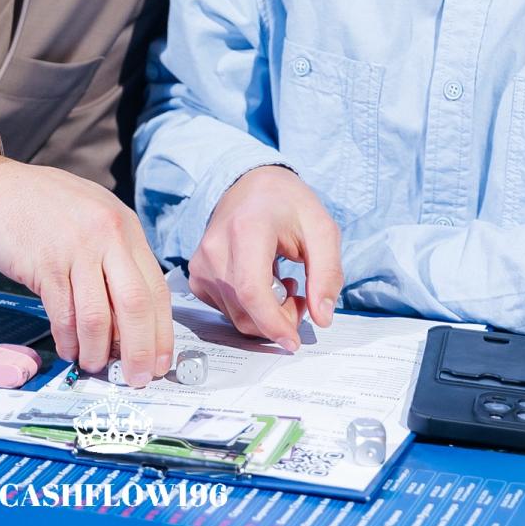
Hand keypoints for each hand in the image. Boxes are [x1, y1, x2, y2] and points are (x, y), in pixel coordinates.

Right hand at [0, 152, 173, 385]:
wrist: (1, 188)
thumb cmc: (50, 208)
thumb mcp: (97, 220)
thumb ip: (117, 262)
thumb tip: (130, 323)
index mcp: (127, 230)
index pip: (156, 290)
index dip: (161, 333)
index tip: (160, 362)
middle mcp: (108, 237)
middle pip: (135, 306)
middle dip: (138, 350)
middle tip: (135, 377)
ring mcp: (77, 250)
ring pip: (97, 316)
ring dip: (97, 351)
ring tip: (93, 364)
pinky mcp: (46, 264)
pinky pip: (63, 314)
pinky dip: (68, 339)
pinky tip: (68, 348)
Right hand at [189, 166, 342, 350]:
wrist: (252, 184)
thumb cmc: (288, 204)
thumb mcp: (322, 230)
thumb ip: (327, 273)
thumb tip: (322, 318)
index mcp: (247, 229)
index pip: (251, 290)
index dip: (273, 323)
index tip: (294, 341)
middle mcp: (215, 247)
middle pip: (244, 310)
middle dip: (279, 320)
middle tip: (302, 298)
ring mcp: (202, 262)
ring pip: (235, 315)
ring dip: (266, 315)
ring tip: (284, 285)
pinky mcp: (197, 274)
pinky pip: (225, 310)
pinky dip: (249, 309)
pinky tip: (263, 284)